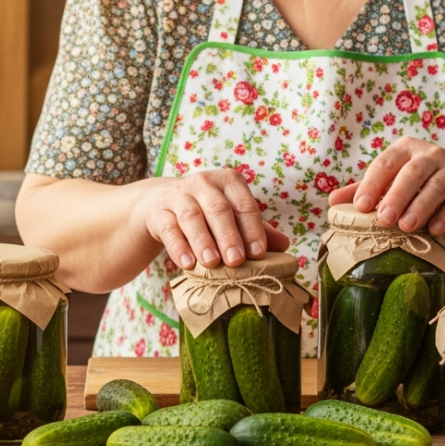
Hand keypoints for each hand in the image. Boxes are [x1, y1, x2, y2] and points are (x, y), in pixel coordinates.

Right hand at [137, 169, 289, 268]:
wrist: (161, 203)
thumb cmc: (206, 212)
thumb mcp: (232, 216)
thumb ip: (255, 229)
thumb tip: (285, 245)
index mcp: (229, 182)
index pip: (244, 205)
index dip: (252, 229)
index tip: (258, 253)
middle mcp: (204, 183)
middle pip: (219, 210)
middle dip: (229, 236)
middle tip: (236, 261)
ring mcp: (179, 195)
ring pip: (192, 218)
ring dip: (202, 241)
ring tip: (211, 264)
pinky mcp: (159, 211)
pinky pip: (169, 229)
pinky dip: (178, 246)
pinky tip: (186, 264)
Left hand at [328, 137, 444, 235]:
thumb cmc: (417, 181)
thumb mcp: (391, 180)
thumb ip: (364, 189)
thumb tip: (332, 203)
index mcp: (404, 149)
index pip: (385, 163)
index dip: (372, 184)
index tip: (360, 206)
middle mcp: (429, 155)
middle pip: (413, 173)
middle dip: (397, 196)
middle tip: (384, 219)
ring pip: (437, 186)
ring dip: (421, 207)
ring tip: (407, 227)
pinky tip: (434, 230)